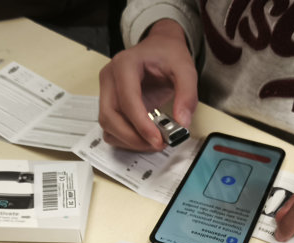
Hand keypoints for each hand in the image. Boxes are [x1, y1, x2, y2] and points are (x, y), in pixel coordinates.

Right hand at [98, 20, 197, 150]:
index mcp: (125, 64)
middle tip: (158, 144)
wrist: (159, 48)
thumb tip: (182, 123)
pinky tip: (143, 138)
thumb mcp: (185, 69)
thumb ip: (187, 95)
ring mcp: (106, 91)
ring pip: (107, 125)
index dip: (141, 124)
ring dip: (129, 140)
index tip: (158, 140)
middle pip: (110, 116)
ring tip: (153, 141)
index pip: (127, 100)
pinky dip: (125, 139)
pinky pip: (110, 128)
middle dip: (133, 137)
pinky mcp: (109, 103)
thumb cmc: (167, 55)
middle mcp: (110, 78)